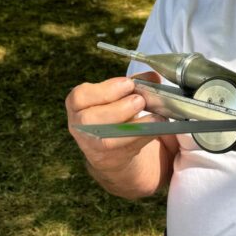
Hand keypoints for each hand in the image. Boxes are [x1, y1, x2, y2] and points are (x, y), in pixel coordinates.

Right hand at [66, 72, 175, 196]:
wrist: (112, 149)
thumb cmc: (114, 113)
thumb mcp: (120, 95)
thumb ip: (135, 83)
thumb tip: (153, 76)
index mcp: (79, 104)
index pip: (80, 97)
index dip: (104, 90)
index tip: (128, 84)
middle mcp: (80, 126)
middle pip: (89, 120)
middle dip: (118, 109)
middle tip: (139, 101)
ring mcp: (93, 145)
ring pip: (106, 139)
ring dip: (132, 126)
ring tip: (152, 116)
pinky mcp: (110, 159)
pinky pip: (126, 149)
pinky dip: (143, 137)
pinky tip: (156, 127)